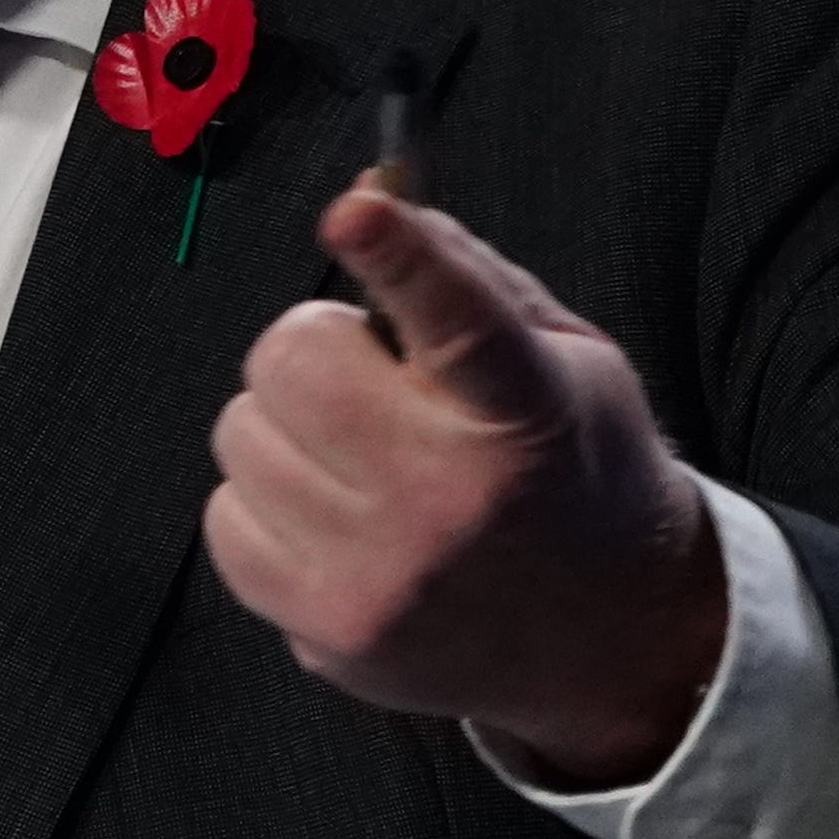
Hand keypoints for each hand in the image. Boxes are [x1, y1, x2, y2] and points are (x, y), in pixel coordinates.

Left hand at [200, 183, 725, 788]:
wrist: (613, 639)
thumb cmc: (575, 476)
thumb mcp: (570, 360)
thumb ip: (470, 278)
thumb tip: (371, 199)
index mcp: (528, 413)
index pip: (460, 317)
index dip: (402, 256)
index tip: (358, 212)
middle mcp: (451, 499)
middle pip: (294, 359)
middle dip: (316, 347)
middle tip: (367, 380)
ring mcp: (383, 575)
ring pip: (241, 435)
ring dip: (286, 429)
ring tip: (359, 459)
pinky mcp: (328, 631)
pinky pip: (225, 519)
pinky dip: (266, 506)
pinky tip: (335, 520)